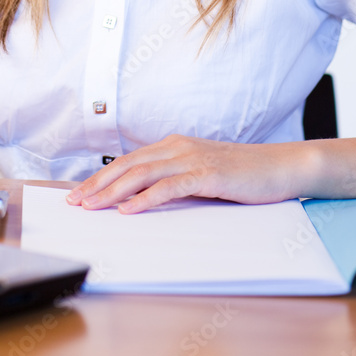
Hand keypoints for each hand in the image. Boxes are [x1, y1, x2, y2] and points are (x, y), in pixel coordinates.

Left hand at [66, 134, 307, 213]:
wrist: (280, 166)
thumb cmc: (242, 174)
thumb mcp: (201, 174)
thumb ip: (174, 179)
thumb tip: (142, 197)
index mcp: (174, 145)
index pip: (128, 161)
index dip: (101, 177)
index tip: (79, 194)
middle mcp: (178, 147)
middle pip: (128, 165)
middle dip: (98, 184)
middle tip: (75, 202)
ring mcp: (192, 158)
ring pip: (143, 174)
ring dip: (113, 191)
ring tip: (93, 206)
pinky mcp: (207, 173)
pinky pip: (169, 186)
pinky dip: (145, 198)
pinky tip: (129, 210)